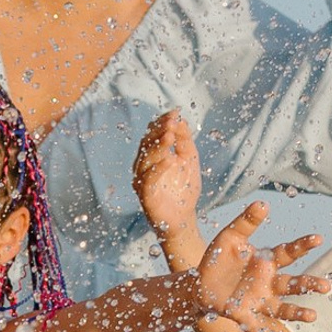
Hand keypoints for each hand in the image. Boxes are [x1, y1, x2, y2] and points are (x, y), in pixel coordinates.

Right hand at [132, 110, 201, 239]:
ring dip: (157, 146)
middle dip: (159, 130)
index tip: (175, 113)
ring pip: (145, 159)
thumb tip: (182, 120)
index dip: (162, 122)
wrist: (183, 218)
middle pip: (146, 143)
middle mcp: (144, 166)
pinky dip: (158, 168)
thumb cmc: (184, 189)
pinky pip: (148, 180)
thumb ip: (185, 141)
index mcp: (153, 155)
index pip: (153, 133)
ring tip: (170, 136)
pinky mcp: (145, 196)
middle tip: (171, 121)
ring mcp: (142, 180)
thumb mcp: (189, 159)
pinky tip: (170, 159)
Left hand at [196, 204, 326, 331]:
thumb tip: (262, 203)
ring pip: (283, 308)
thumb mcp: (230, 237)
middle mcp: (268, 283)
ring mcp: (259, 301)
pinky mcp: (244, 316)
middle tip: (326, 287)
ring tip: (312, 316)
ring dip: (297, 313)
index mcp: (267, 261)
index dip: (303, 246)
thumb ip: (246, 222)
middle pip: (293, 284)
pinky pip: (255, 329)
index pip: (289, 253)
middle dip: (309, 285)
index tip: (318, 239)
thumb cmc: (219, 259)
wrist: (199, 283)